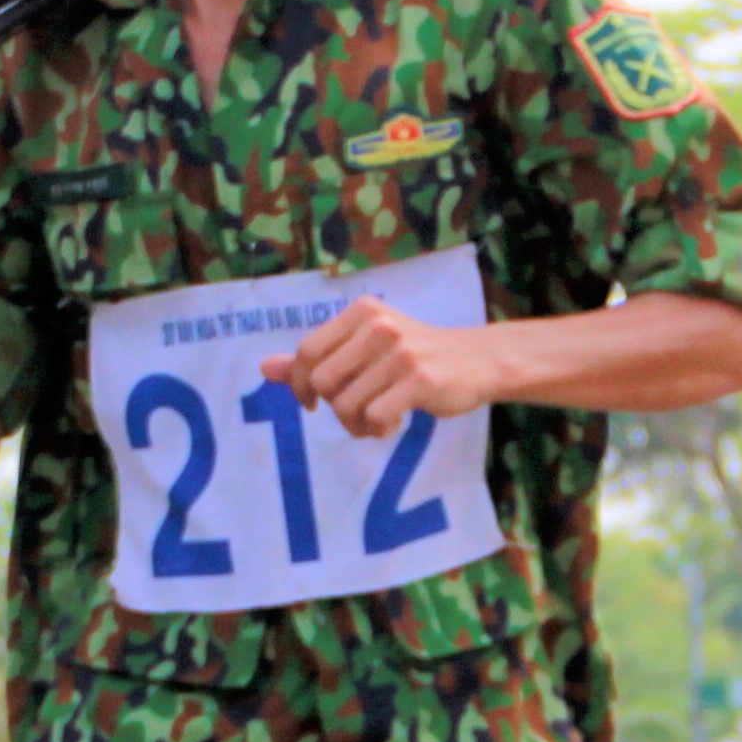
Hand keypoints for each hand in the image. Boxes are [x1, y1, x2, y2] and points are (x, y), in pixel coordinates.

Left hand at [272, 299, 500, 440]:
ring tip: (376, 420)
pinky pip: (375, 417)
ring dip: (357, 424)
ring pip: (346, 405)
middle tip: (356, 414)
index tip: (312, 403)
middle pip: (322, 383)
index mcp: (361, 312)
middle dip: (334, 409)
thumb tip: (264, 368)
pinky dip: (378, 429)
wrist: (478, 360)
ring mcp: (399, 352)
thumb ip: (318, 357)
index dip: (300, 385)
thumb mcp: (365, 347)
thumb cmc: (416, 356)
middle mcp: (377, 326)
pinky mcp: (419, 380)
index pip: (307, 352)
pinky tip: (394, 422)